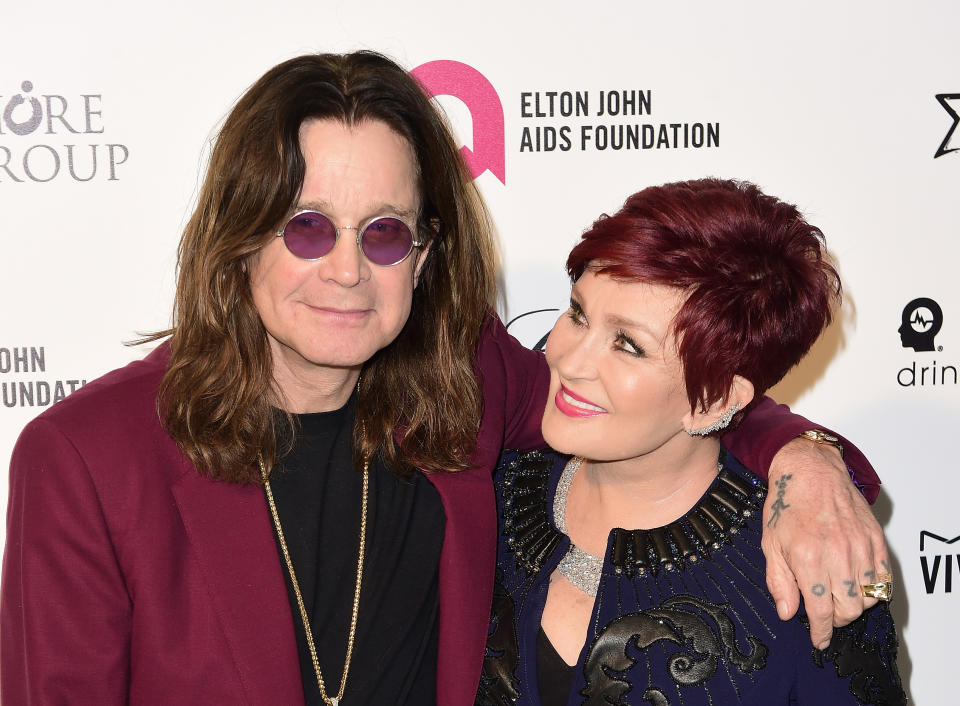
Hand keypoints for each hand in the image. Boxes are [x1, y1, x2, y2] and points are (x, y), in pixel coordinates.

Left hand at [760, 437, 888, 649]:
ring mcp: (859, 546)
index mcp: (808, 557)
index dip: (821, 632)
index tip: (819, 640)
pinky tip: (859, 585)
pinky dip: (874, 588)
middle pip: (849, 609)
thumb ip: (779, 581)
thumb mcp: (770, 544)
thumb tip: (787, 613)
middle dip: (836, 620)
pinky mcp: (875, 538)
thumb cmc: (786, 505)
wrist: (811, 471)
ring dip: (855, 606)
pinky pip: (883, 577)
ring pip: (869, 597)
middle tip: (825, 614)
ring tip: (839, 599)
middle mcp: (837, 553)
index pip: (821, 610)